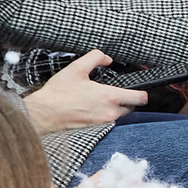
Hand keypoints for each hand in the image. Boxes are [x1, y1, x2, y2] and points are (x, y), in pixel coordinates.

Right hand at [23, 50, 145, 134]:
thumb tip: (107, 59)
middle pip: (132, 107)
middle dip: (128, 99)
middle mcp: (110, 113)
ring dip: (117, 107)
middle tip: (117, 91)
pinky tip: (94, 106)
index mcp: (110, 97)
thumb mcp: (77, 68)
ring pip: (120, 115)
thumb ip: (95, 58)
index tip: (140, 88)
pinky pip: (108, 121)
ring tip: (103, 98)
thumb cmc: (59, 93)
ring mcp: (103, 123)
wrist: (44, 114)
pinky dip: (106, 114)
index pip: (140, 98)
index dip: (143, 92)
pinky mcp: (96, 129)